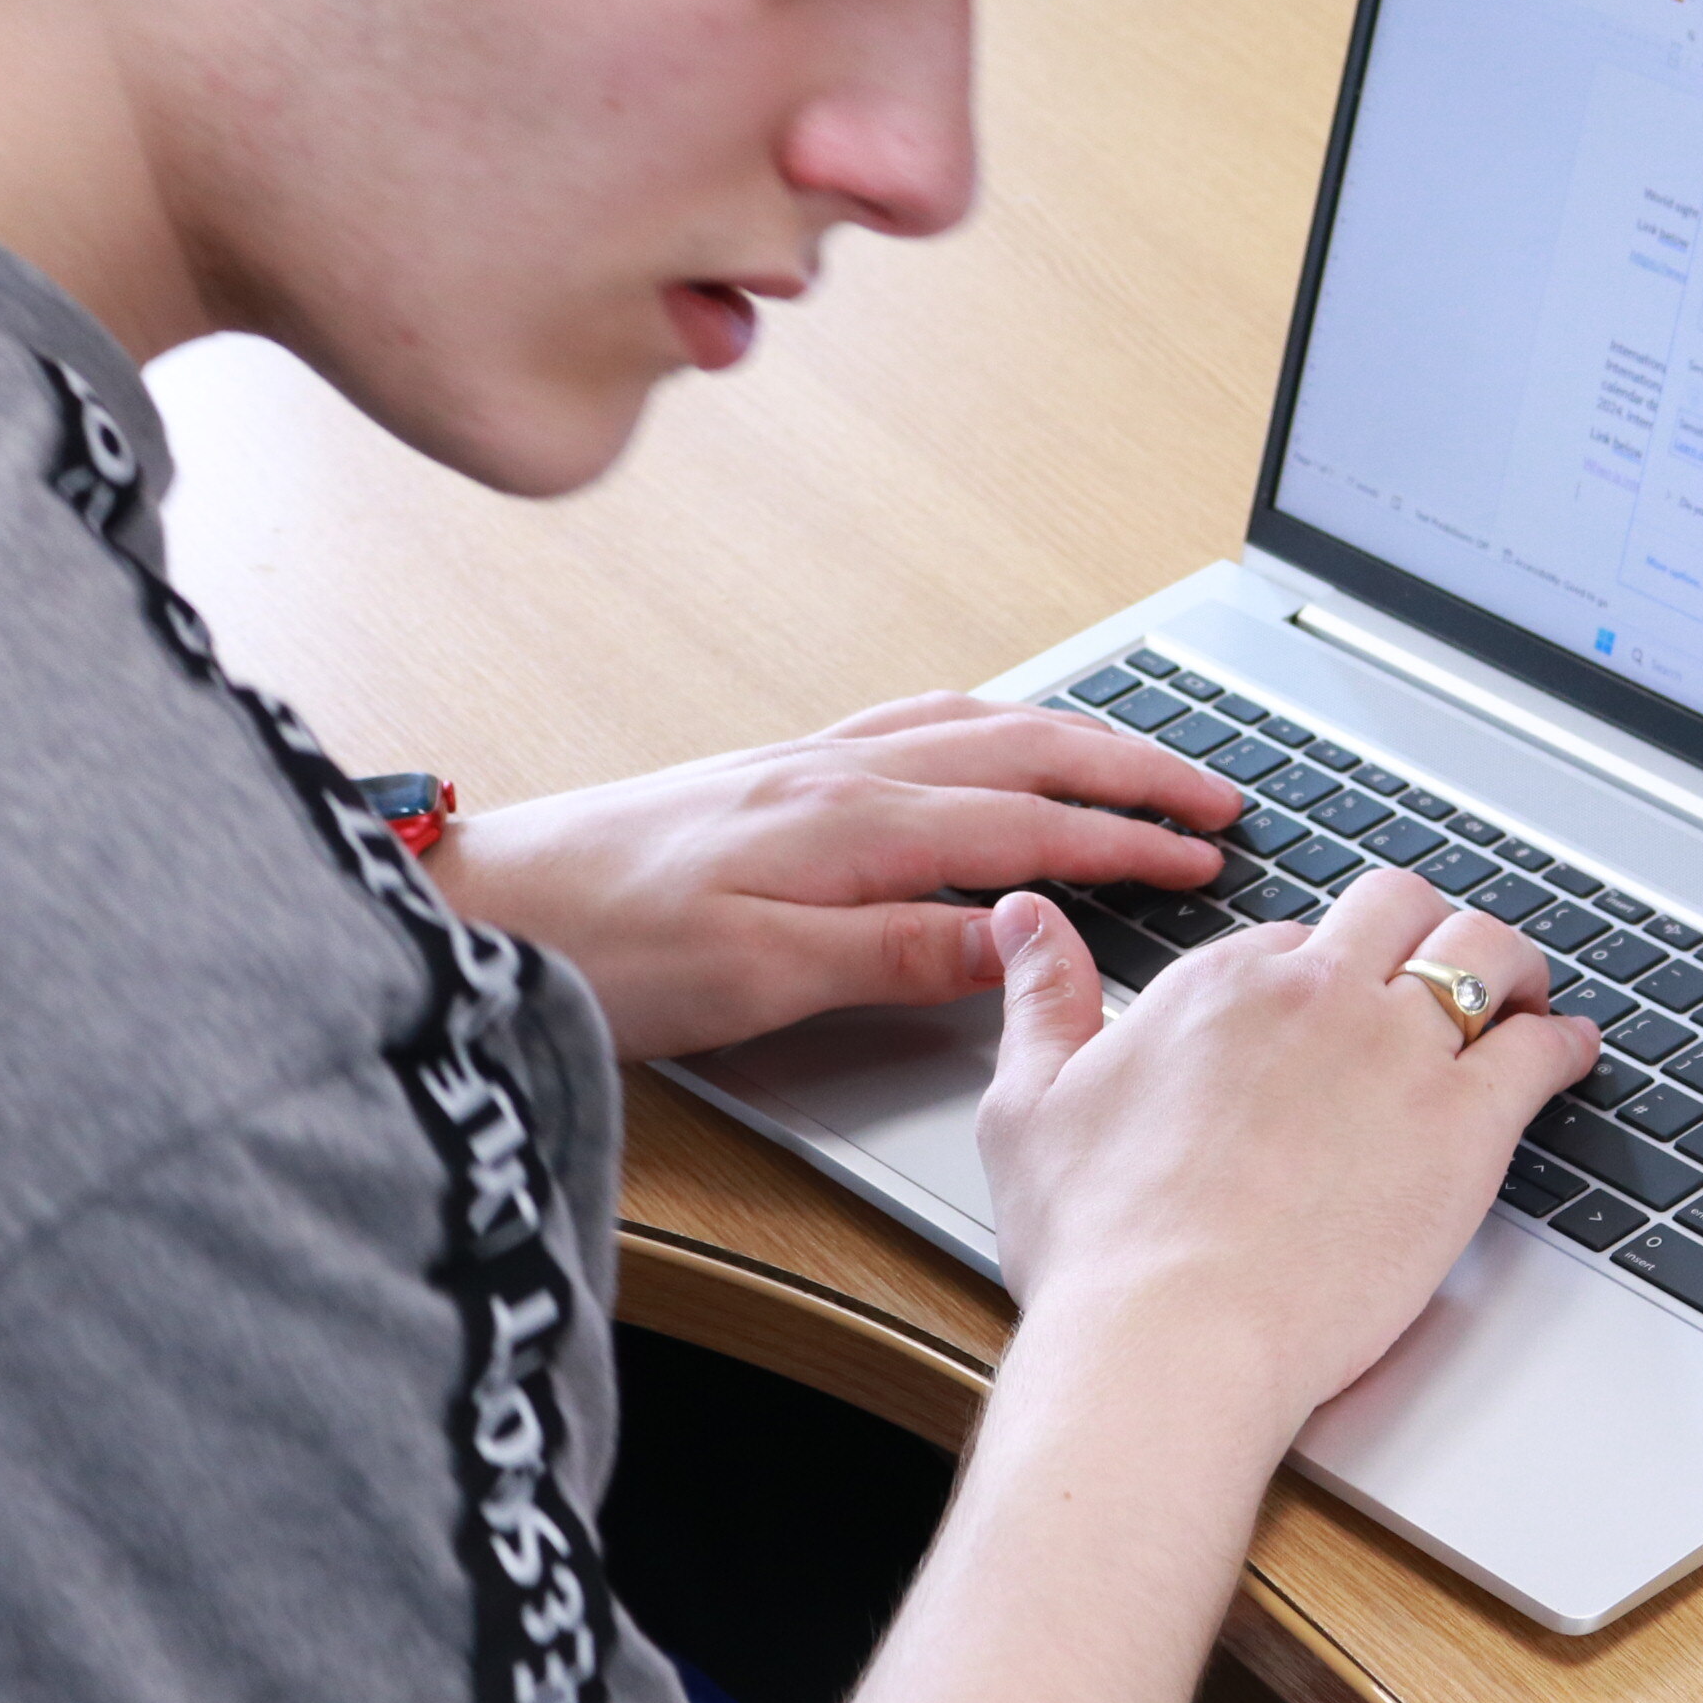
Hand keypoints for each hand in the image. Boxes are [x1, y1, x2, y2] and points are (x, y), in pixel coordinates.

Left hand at [422, 693, 1241, 1061]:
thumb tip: (1012, 937)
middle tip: (1220, 791)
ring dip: (1075, 737)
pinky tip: (1002, 736)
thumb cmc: (602, 949)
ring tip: (1144, 757)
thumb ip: (893, 952)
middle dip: (1133, 766)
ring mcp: (806, 763)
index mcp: (849, 822)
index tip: (1207, 854)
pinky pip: (918, 723)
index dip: (1128, 841)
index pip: (1028, 824)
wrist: (483, 902)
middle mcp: (837, 772)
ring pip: (977, 726)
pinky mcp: (774, 772)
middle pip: (1024, 750)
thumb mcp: (758, 979)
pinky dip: (994, 723)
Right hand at [974, 869, 1600, 1440]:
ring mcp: (1399, 1052)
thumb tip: (1025, 922)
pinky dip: (1562, 1041)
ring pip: (1483, 952)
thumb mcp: (1031, 1105)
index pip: (1297, 940)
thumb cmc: (1100, 1246)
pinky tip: (1567, 1052)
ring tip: (1519, 993)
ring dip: (1506, 963)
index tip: (1331, 1009)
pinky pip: (1540, 1048)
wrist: (1170, 1336)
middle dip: (1423, 930)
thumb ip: (1041, 1000)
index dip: (1320, 973)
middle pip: (1400, 910)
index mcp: (1220, 987)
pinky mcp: (1465, 1122)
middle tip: (1440, 968)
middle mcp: (1317, 997)